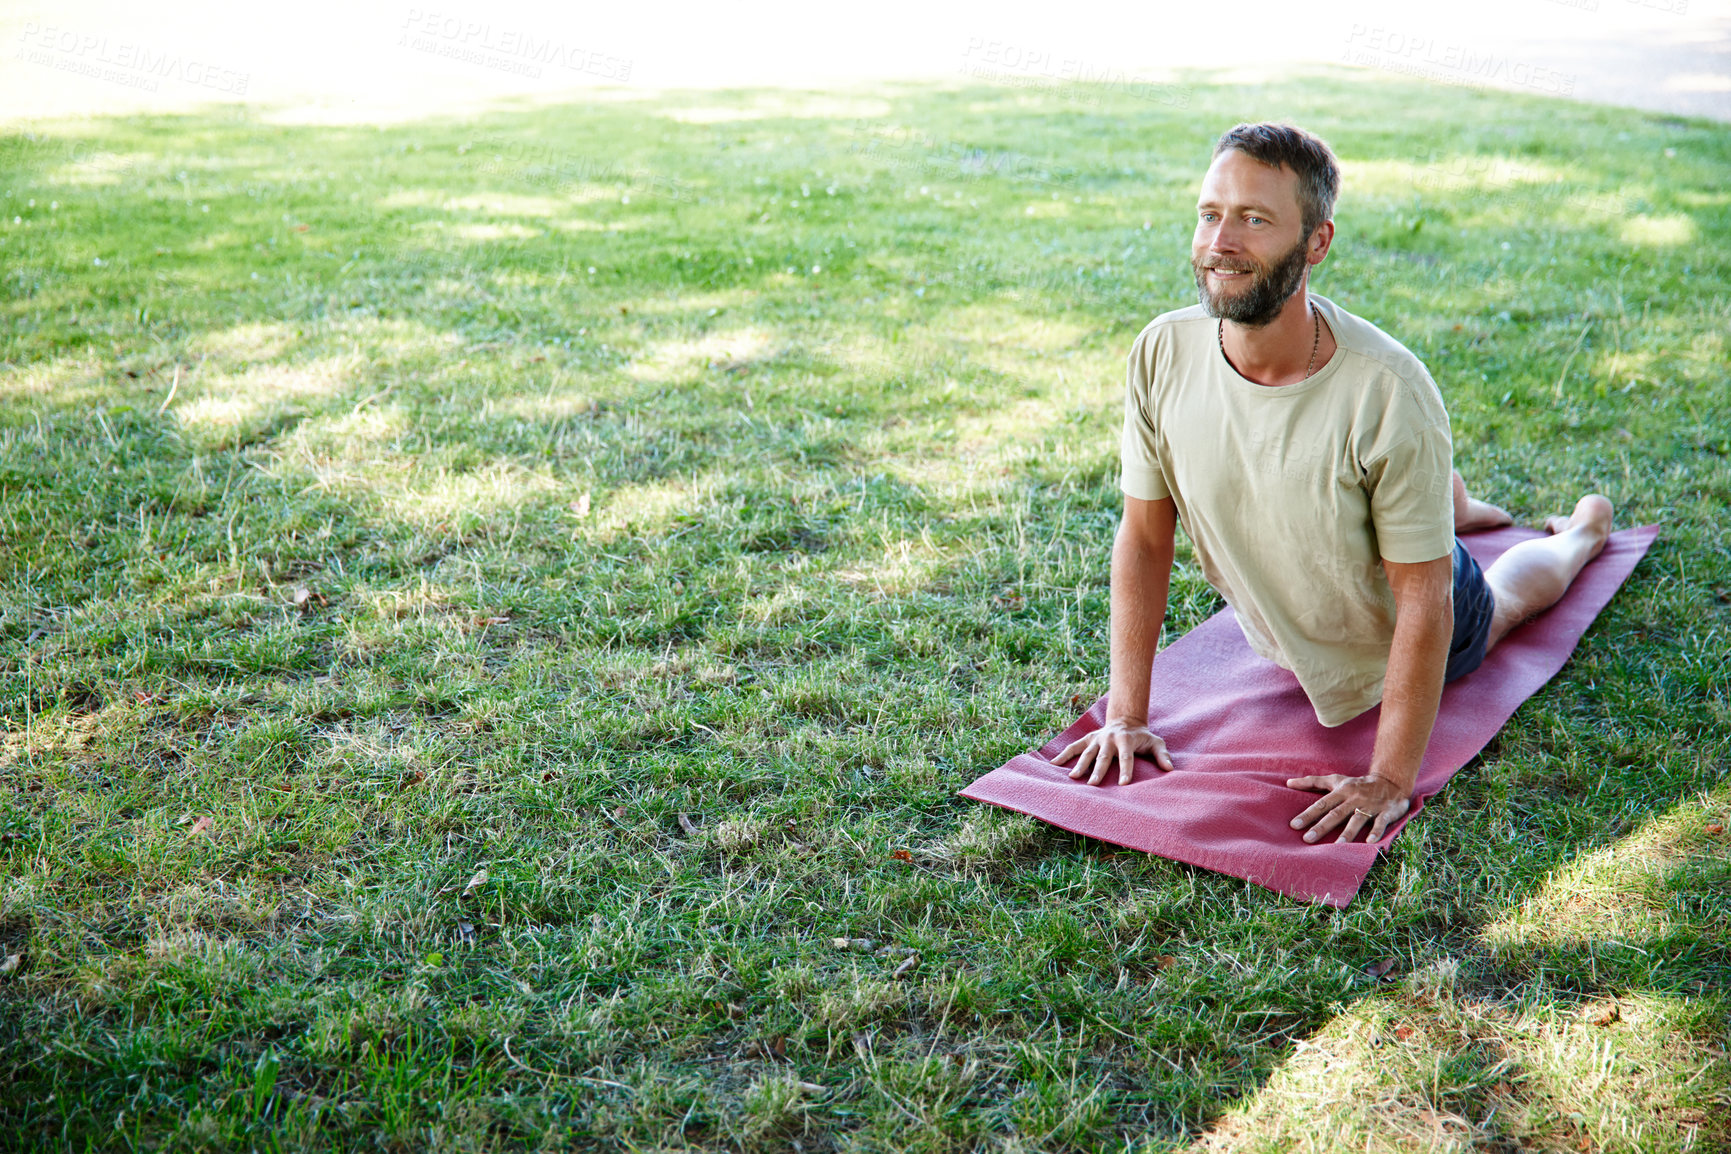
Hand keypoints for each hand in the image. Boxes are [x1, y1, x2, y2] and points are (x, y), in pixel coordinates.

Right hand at [1052, 720, 1172, 785]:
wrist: (1126, 720)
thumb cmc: (1142, 736)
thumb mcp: (1155, 742)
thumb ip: (1162, 755)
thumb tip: (1170, 769)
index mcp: (1126, 740)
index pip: (1126, 757)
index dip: (1125, 770)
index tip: (1123, 784)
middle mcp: (1109, 738)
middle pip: (1103, 757)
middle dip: (1098, 770)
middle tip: (1093, 785)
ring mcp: (1097, 738)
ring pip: (1087, 752)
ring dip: (1080, 764)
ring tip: (1073, 777)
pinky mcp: (1088, 738)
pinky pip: (1073, 746)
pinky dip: (1063, 754)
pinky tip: (1053, 764)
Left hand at [1287, 772, 1411, 843]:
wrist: (1390, 781)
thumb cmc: (1357, 784)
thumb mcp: (1336, 780)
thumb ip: (1312, 782)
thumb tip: (1288, 783)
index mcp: (1341, 792)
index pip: (1322, 804)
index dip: (1308, 814)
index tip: (1294, 825)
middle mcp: (1354, 799)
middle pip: (1336, 814)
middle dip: (1322, 826)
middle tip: (1308, 839)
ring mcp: (1370, 806)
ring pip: (1357, 819)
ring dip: (1348, 832)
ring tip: (1338, 845)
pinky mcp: (1386, 812)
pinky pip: (1381, 822)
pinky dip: (1376, 832)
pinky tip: (1370, 842)